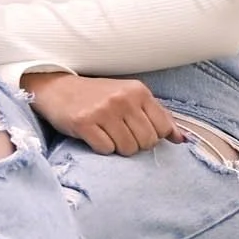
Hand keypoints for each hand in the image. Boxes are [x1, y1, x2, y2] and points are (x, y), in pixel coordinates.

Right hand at [27, 70, 182, 155]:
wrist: (56, 88)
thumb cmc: (96, 95)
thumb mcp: (129, 98)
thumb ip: (157, 116)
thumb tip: (182, 139)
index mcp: (138, 91)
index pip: (162, 128)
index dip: (152, 136)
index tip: (136, 130)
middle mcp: (123, 99)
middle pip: (146, 142)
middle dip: (134, 144)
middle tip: (118, 133)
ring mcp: (103, 110)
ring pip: (127, 149)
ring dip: (117, 147)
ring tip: (106, 133)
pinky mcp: (84, 123)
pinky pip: (105, 150)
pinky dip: (100, 148)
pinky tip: (93, 135)